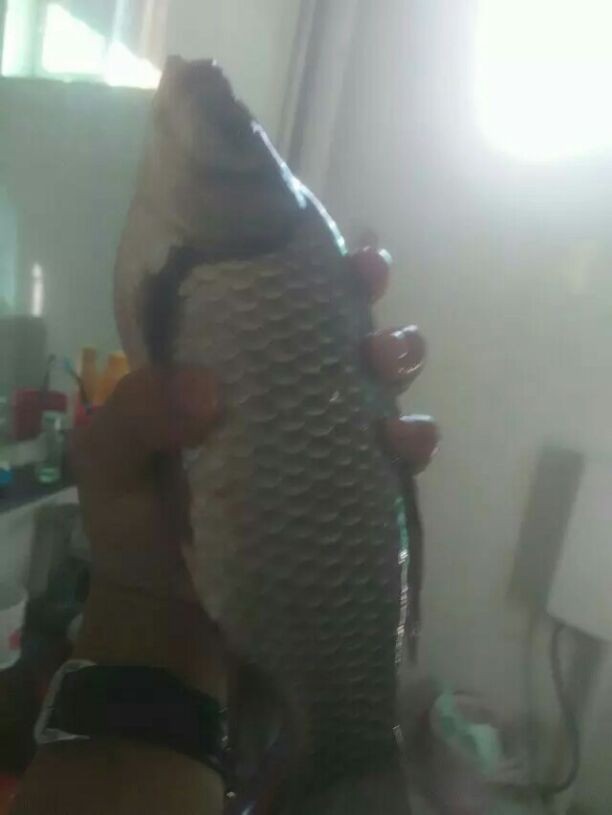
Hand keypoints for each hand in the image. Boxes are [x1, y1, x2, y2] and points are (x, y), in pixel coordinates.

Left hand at [72, 250, 436, 601]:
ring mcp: (316, 436)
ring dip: (398, 357)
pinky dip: (412, 438)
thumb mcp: (108, 461)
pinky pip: (393, 450)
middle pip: (334, 324)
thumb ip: (136, 414)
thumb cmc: (134, 529)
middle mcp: (276, 390)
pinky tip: (405, 443)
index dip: (307, 267)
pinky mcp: (346, 483)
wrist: (173, 616)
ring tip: (388, 368)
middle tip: (365, 313)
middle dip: (367, 303)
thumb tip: (212, 391)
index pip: (267, 298)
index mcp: (222, 366)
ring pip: (375, 376)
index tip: (334, 256)